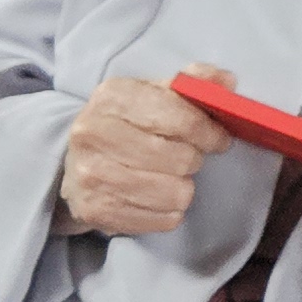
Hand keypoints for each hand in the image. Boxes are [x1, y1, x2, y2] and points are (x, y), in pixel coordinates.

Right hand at [55, 66, 233, 236]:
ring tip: (169, 177)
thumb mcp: (153, 94)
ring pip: (176, 193)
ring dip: (182, 187)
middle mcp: (94, 134)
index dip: (209, 131)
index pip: (178, 117)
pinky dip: (169, 211)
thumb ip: (193, 82)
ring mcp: (92, 175)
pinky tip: (156, 197)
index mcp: (111, 97)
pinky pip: (165, 219)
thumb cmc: (125, 126)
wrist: (74, 165)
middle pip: (180, 158)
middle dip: (193, 159)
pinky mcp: (97, 211)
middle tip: (187, 158)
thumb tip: (227, 81)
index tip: (218, 139)